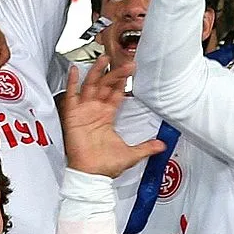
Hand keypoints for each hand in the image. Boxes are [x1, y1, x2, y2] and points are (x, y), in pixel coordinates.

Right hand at [62, 58, 165, 177]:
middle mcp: (95, 110)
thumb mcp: (131, 154)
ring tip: (105, 58)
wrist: (91, 175)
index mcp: (106, 116)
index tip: (131, 70)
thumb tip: (162, 145)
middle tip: (126, 63)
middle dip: (115, 74)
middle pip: (105, 86)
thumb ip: (146, 147)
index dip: (123, 82)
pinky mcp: (72, 115)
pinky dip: (72, 82)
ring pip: (90, 86)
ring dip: (97, 72)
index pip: (115, 94)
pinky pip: (71, 95)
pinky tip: (76, 70)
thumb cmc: (106, 165)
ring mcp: (83, 111)